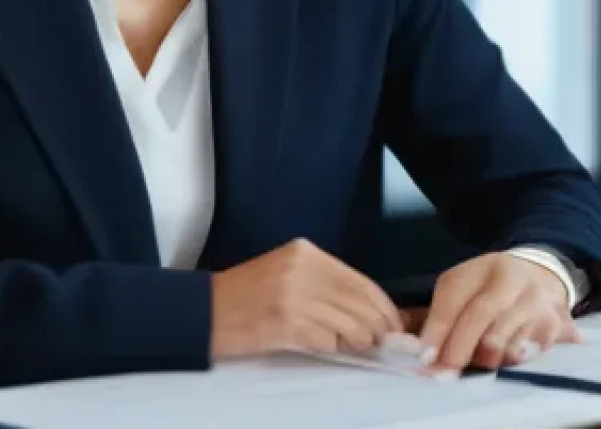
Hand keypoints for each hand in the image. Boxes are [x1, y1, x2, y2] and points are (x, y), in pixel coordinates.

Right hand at [210, 238, 402, 359]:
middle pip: (360, 302)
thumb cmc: (247, 295)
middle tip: (382, 342)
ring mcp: (295, 296)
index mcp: (305, 252)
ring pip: (350, 324)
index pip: (360, 280)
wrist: (207, 310)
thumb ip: (324, 282)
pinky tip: (330, 347)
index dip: (383, 305)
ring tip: (355, 346)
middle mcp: (303, 269)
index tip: (393, 322)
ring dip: (359, 341)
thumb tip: (366, 309)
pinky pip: (328, 340)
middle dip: (378, 326)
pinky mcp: (287, 324)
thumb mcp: (287, 272)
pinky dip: (335, 348)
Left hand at [417, 253, 581, 373]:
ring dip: (486, 360)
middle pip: (480, 315)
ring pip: (505, 341)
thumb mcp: (464, 287)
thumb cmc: (491, 288)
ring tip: (478, 362)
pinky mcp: (554, 326)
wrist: (542, 277)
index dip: (438, 329)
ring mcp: (535, 301)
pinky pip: (527, 355)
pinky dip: (511, 363)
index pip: (454, 297)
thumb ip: (442, 316)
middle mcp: (510, 279)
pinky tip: (505, 359)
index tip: (425, 358)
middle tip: (443, 374)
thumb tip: (422, 351)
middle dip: (458, 349)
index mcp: (481, 268)